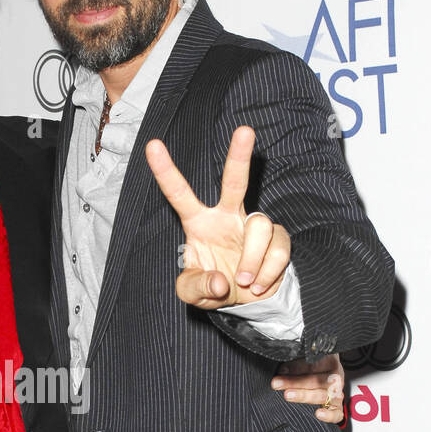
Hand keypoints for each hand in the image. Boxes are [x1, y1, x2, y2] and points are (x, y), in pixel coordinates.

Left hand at [146, 127, 290, 307]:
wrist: (245, 300)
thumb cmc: (212, 286)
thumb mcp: (191, 292)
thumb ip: (196, 287)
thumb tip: (220, 281)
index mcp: (199, 223)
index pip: (180, 195)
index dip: (165, 172)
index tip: (152, 145)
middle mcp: (227, 216)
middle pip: (235, 181)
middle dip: (239, 156)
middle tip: (245, 130)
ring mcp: (253, 225)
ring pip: (259, 227)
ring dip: (251, 262)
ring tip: (244, 282)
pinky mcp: (277, 237)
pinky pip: (277, 250)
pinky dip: (267, 274)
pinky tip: (258, 285)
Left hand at [272, 354, 344, 423]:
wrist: (327, 384)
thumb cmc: (313, 370)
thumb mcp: (305, 363)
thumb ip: (295, 366)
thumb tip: (282, 371)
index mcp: (330, 363)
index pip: (315, 364)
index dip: (297, 367)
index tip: (281, 370)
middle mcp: (335, 378)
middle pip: (317, 380)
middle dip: (295, 382)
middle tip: (277, 383)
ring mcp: (337, 395)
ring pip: (323, 395)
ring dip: (304, 395)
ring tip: (288, 395)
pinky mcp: (337, 409)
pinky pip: (337, 414)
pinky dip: (329, 415)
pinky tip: (318, 414)